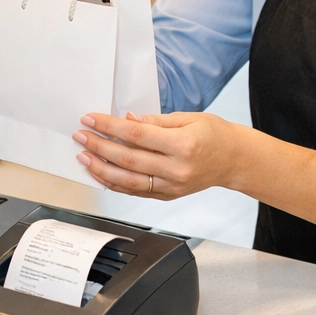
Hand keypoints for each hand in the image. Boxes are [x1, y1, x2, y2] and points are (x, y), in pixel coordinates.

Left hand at [72, 111, 244, 198]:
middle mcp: (176, 169)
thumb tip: (128, 120)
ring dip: (101, 169)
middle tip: (81, 136)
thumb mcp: (188, 118)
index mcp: (182, 145)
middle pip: (128, 159)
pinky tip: (100, 173)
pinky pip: (135, 192)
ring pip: (128, 181)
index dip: (110, 127)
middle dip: (99, 147)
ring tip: (84, 157)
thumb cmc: (215, 135)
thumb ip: (156, 122)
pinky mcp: (167, 196)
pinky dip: (114, 184)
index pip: (136, 136)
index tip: (91, 119)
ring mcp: (171, 186)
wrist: (235, 160)